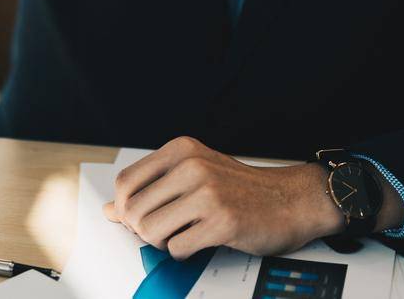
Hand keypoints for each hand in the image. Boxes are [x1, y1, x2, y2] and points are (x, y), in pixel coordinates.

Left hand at [103, 137, 365, 258]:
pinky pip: (177, 248)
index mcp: (181, 150)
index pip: (126, 182)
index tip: (136, 217)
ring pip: (151, 230)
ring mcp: (207, 194)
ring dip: (161, 242)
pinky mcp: (222, 223)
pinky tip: (198, 242)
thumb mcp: (194, 174)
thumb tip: (112, 209)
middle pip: (135, 210)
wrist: (290, 200)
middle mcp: (192, 167)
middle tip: (162, 232)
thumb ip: (153, 187)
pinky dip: (182, 252)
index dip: (125, 207)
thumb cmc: (241, 188)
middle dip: (142, 230)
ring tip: (180, 235)